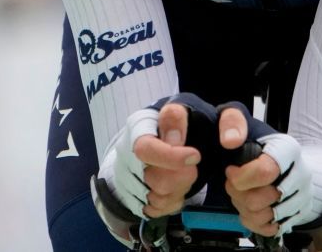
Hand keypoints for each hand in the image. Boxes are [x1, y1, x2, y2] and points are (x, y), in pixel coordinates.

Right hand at [97, 102, 201, 220]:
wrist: (156, 136)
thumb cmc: (172, 123)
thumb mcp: (177, 110)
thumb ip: (176, 118)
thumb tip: (175, 139)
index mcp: (136, 129)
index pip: (145, 150)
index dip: (172, 157)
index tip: (195, 156)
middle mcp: (125, 156)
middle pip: (155, 181)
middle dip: (182, 177)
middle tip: (192, 167)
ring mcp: (127, 179)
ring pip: (156, 200)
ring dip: (178, 190)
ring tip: (183, 176)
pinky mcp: (132, 197)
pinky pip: (155, 211)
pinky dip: (171, 203)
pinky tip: (176, 188)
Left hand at [220, 105, 313, 237]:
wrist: (282, 158)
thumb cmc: (258, 142)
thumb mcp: (243, 122)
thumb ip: (232, 122)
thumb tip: (230, 140)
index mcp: (288, 149)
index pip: (265, 171)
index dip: (241, 177)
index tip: (230, 171)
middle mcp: (300, 174)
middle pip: (263, 199)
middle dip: (239, 193)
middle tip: (233, 184)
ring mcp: (302, 196)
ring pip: (266, 216)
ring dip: (244, 208)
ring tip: (240, 194)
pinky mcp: (298, 214)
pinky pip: (272, 228)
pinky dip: (254, 222)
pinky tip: (249, 208)